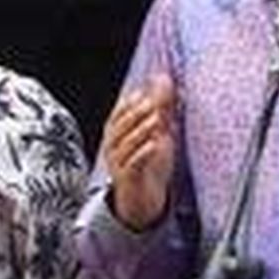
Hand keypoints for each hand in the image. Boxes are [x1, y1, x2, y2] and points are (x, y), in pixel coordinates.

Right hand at [102, 74, 175, 230]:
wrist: (144, 199)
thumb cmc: (149, 162)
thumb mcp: (158, 132)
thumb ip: (161, 107)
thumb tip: (165, 79)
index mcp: (117, 133)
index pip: (118, 113)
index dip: (130, 102)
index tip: (145, 91)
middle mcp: (113, 147)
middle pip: (119, 126)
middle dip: (135, 113)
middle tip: (152, 103)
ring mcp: (118, 163)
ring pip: (124, 144)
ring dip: (140, 131)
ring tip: (156, 120)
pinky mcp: (127, 179)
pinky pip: (132, 165)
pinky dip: (142, 153)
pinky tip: (153, 145)